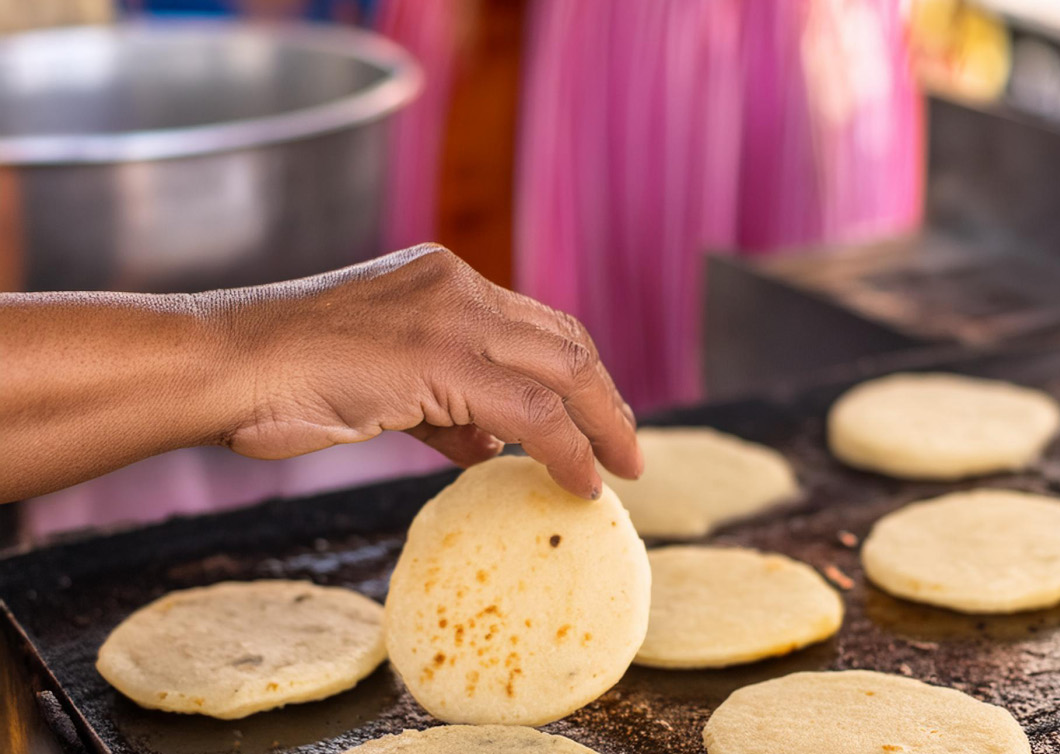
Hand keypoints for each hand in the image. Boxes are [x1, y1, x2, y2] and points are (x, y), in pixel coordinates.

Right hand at [205, 245, 641, 497]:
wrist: (222, 366)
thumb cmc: (280, 380)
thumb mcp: (379, 385)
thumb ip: (441, 407)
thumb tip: (486, 445)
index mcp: (441, 279)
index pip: (534, 324)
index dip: (576, 373)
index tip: (598, 416)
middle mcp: (455, 286)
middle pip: (565, 341)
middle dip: (607, 398)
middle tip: (628, 447)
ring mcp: (450, 317)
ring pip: (563, 371)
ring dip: (603, 424)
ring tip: (620, 468)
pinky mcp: (441, 358)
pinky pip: (531, 412)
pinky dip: (566, 449)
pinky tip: (580, 481)